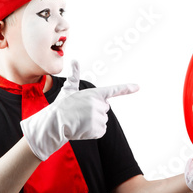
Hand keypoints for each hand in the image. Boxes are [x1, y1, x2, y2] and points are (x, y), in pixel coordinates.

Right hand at [20, 60, 138, 160]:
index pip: (113, 90)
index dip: (126, 88)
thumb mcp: (69, 89)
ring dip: (93, 123)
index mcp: (94, 94)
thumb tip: (74, 60)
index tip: (137, 87)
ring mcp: (99, 117)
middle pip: (105, 108)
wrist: (55, 123)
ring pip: (103, 120)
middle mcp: (99, 105)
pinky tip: (82, 129)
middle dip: (95, 111)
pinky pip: (101, 131)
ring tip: (80, 121)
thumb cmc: (62, 105)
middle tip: (81, 112)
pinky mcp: (98, 129)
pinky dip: (93, 132)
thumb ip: (74, 76)